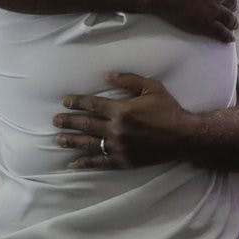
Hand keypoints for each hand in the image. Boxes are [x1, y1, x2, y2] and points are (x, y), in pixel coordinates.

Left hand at [53, 73, 192, 169]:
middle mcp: (116, 129)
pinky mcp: (123, 160)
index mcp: (122, 110)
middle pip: (86, 124)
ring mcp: (118, 147)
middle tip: (55, 120)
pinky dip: (86, 162)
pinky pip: (100, 162)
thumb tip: (108, 75)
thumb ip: (129, 80)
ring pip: (89, 143)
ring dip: (72, 141)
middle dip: (69, 121)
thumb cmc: (169, 110)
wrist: (184, 137)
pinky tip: (74, 162)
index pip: (93, 105)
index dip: (77, 102)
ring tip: (58, 139)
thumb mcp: (152, 88)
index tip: (65, 102)